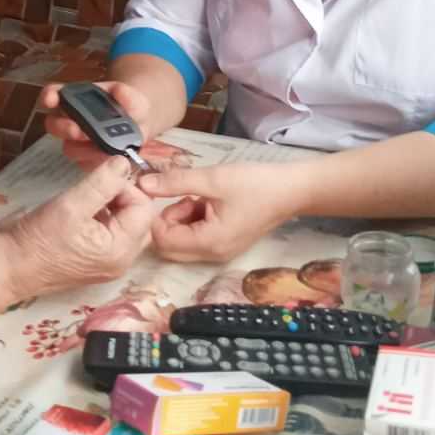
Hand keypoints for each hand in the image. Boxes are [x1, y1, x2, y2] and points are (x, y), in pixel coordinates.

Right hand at [5, 157, 153, 299]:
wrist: (9, 268)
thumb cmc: (38, 240)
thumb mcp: (71, 205)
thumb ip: (102, 182)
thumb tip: (124, 162)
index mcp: (121, 250)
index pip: (144, 207)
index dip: (126, 186)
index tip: (101, 178)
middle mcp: (121, 260)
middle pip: (138, 217)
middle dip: (121, 195)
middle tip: (94, 186)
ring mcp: (108, 262)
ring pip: (125, 223)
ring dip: (111, 204)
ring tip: (84, 197)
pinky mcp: (95, 260)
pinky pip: (111, 233)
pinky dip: (102, 216)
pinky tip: (80, 210)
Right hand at [38, 81, 155, 170]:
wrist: (139, 128)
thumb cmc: (130, 109)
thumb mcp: (132, 97)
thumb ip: (127, 95)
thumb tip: (119, 92)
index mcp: (75, 100)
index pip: (53, 94)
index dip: (49, 96)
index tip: (51, 99)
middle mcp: (70, 121)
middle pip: (54, 124)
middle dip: (64, 128)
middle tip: (77, 131)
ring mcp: (76, 143)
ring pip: (69, 148)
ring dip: (83, 149)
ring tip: (101, 150)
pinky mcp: (86, 161)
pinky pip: (85, 164)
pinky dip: (97, 162)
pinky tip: (110, 159)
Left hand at [137, 162, 300, 262]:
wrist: (292, 191)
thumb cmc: (254, 184)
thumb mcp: (212, 179)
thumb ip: (174, 182)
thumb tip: (142, 184)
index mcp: (208, 242)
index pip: (162, 240)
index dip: (157, 217)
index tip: (169, 194)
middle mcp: (212, 255)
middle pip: (169, 247)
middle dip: (169, 220)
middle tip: (187, 197)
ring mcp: (219, 253)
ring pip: (181, 243)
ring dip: (182, 219)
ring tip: (201, 197)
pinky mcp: (225, 246)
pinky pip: (196, 239)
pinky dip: (194, 221)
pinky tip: (209, 203)